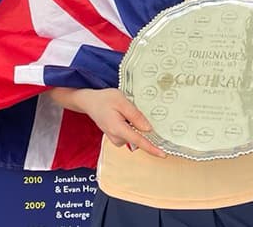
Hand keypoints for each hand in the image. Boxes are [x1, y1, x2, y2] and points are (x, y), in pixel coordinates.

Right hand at [45, 87, 165, 157]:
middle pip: (137, 137)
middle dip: (140, 126)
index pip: (139, 141)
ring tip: (123, 111)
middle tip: (130, 109)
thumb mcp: (122, 101)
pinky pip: (129, 135)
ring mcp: (115, 138)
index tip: (163, 154)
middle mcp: (116, 137)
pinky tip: (122, 116)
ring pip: (133, 136)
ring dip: (134, 125)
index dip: (152, 148)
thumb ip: (135, 116)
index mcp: (118, 128)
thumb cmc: (105, 99)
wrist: (89, 102)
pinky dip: (130, 127)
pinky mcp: (116, 137)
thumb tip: (148, 129)